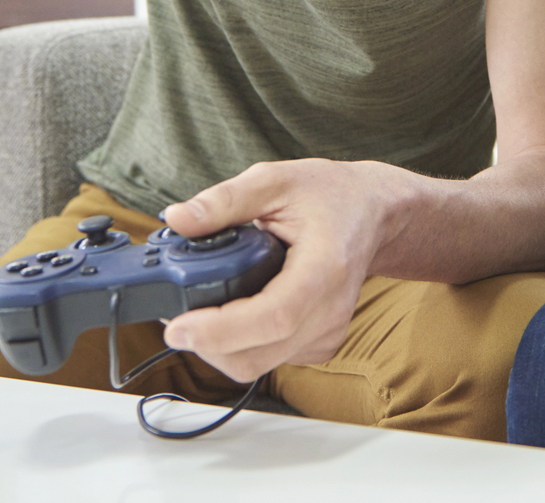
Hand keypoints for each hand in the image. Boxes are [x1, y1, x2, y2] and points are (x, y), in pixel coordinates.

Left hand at [158, 159, 400, 381]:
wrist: (371, 213)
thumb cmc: (329, 195)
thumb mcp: (275, 180)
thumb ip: (224, 200)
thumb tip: (177, 219)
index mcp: (324, 268)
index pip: (273, 317)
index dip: (221, 330)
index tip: (178, 327)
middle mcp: (329, 311)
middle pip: (256, 356)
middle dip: (205, 343)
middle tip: (173, 315)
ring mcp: (326, 333)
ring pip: (256, 365)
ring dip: (217, 347)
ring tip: (199, 308)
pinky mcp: (319, 345)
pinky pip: (268, 359)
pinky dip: (239, 345)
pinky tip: (233, 311)